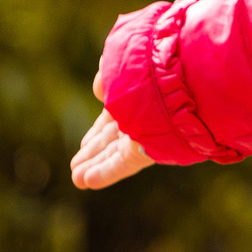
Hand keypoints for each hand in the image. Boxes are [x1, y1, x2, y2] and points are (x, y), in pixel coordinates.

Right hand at [72, 71, 152, 189]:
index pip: (112, 122)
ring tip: (77, 180)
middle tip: (76, 169)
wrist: (175, 83)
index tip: (83, 144)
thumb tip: (98, 92)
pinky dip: (106, 173)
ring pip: (115, 156)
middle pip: (112, 142)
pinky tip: (87, 181)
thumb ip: (107, 81)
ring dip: (95, 167)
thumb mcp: (121, 70)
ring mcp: (144, 136)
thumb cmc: (150, 70)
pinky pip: (122, 164)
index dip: (96, 134)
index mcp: (136, 99)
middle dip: (94, 155)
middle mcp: (141, 120)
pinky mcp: (147, 151)